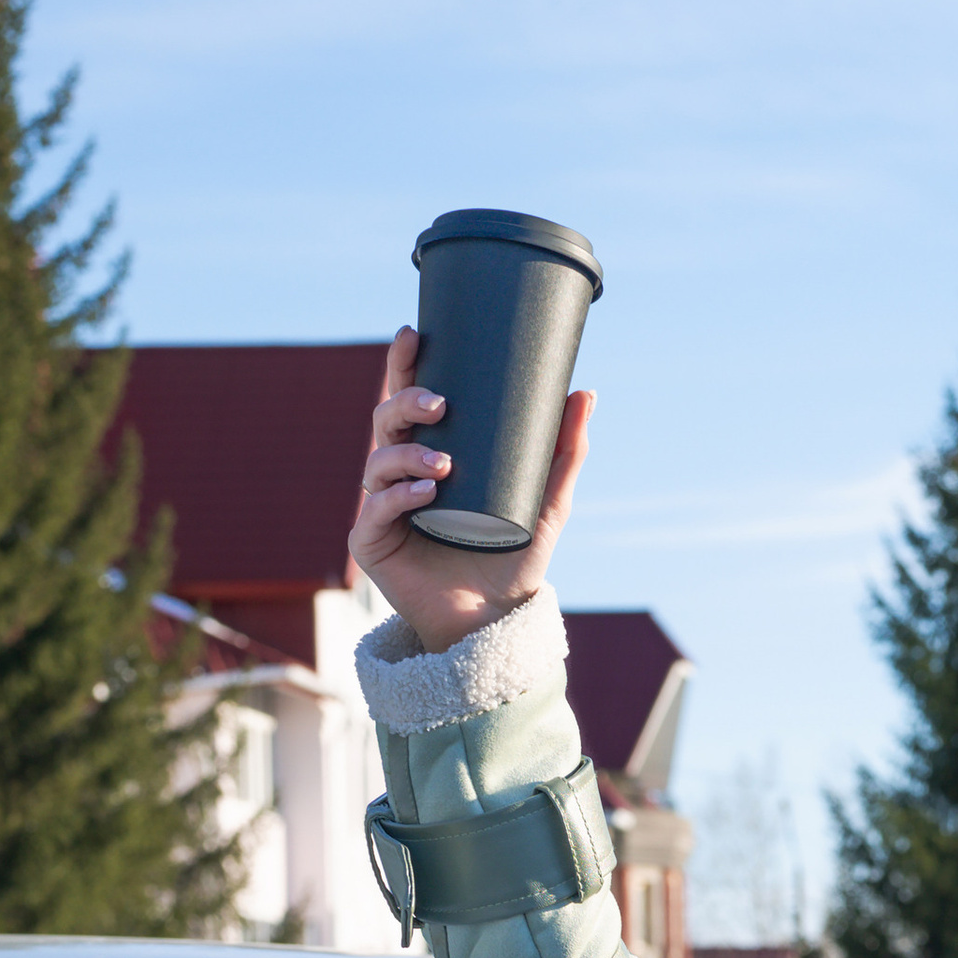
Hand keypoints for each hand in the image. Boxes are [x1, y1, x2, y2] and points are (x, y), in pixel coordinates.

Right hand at [347, 325, 594, 654]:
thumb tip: (585, 392)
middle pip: (386, 421)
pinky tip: (425, 495)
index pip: (410, 402)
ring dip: (407, 455)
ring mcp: (382, 507)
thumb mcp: (546, 503)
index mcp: (429, 456)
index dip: (404, 365)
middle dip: (405, 402)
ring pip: (378, 461)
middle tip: (439, 404)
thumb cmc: (512, 561)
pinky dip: (398, 497)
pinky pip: (377, 509)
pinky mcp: (371, 543)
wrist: (495, 622)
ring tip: (443, 467)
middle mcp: (399, 476)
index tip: (414, 335)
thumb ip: (565, 452)